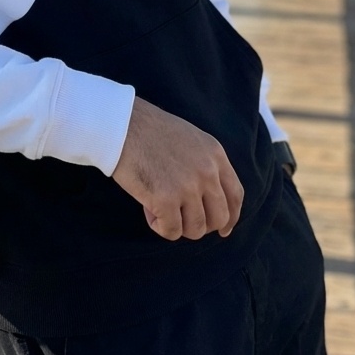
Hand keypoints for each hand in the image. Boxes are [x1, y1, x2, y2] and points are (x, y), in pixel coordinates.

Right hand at [111, 97, 243, 241]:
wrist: (120, 123)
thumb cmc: (147, 130)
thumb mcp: (189, 139)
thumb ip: (203, 164)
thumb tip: (207, 200)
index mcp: (214, 154)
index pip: (235, 195)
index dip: (231, 217)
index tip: (223, 230)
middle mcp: (207, 171)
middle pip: (219, 217)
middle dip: (201, 225)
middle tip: (181, 219)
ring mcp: (188, 186)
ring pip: (196, 229)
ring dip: (178, 225)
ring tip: (159, 208)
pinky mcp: (166, 199)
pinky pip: (172, 231)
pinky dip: (159, 226)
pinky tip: (147, 209)